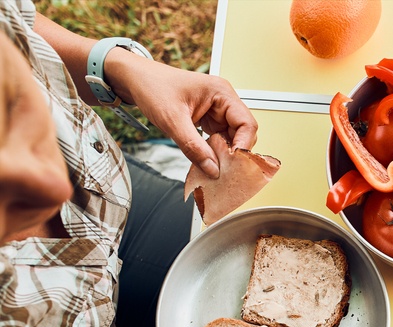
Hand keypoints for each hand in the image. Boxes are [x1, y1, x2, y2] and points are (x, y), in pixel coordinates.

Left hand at [106, 53, 257, 177]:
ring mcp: (218, 110)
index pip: (247, 123)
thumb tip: (213, 170)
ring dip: (226, 154)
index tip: (233, 164)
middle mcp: (224, 100)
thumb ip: (194, 148)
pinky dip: (216, 151)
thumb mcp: (172, 120)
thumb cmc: (152, 87)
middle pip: (243, 132)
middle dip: (236, 152)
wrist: (134, 79)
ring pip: (233, 138)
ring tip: (216, 167)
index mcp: (221, 92)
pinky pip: (220, 139)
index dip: (243, 145)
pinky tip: (208, 160)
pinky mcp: (210, 118)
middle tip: (225, 170)